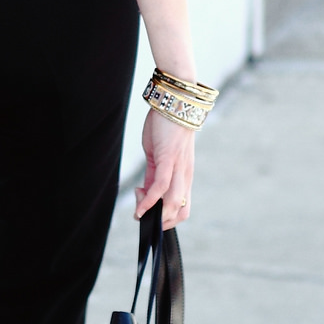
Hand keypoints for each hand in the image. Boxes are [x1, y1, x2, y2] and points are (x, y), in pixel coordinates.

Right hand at [133, 108, 193, 227]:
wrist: (175, 101)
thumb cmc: (166, 125)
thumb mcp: (159, 154)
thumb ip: (154, 173)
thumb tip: (146, 191)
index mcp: (184, 175)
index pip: (182, 208)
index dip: (167, 219)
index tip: (148, 214)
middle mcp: (185, 175)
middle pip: (181, 212)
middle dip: (161, 222)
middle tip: (143, 214)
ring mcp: (178, 168)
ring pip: (173, 204)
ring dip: (155, 215)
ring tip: (139, 212)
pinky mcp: (168, 159)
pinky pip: (161, 186)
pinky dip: (149, 200)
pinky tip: (139, 205)